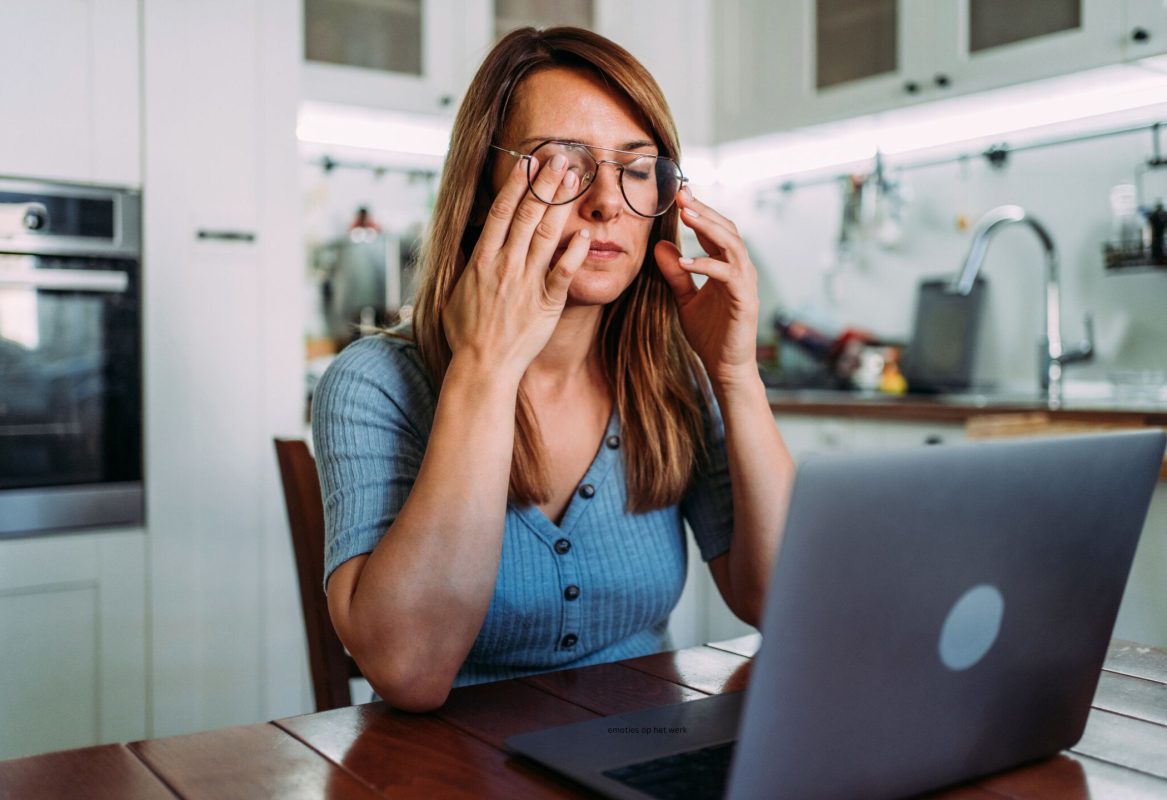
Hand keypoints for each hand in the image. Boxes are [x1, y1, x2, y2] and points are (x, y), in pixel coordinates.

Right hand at [443, 154, 591, 380]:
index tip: (526, 163)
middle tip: (559, 158)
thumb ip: (463, 263)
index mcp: (481, 260)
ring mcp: (526, 283)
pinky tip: (585, 231)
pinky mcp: (546, 303)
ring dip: (561, 204)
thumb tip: (466, 240)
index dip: (515, 185)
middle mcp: (504, 265)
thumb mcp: (454, 291)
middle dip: (544, 183)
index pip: (500, 212)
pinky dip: (574, 251)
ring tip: (574, 179)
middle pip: (527, 215)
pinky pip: (563, 272)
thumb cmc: (466, 333)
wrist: (482, 366)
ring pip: (546, 234)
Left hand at [654, 189, 759, 389]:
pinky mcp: (745, 300)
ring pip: (732, 245)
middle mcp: (740, 269)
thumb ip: (675, 274)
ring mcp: (745, 283)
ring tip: (686, 216)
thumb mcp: (685, 299)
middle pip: (726, 229)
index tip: (678, 195)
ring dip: (709, 228)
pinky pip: (727, 275)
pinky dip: (707, 265)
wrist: (725, 368)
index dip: (698, 211)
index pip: (715, 230)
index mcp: (727, 266)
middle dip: (704, 211)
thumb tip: (659, 247)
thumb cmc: (710, 334)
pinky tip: (685, 261)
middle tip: (681, 196)